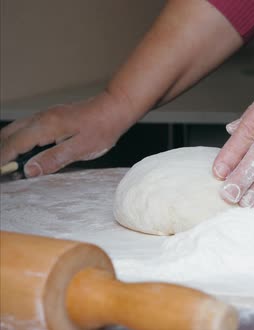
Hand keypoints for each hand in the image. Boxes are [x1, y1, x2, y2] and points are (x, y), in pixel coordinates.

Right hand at [0, 91, 132, 176]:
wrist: (115, 108)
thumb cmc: (103, 128)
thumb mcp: (81, 149)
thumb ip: (54, 159)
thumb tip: (29, 170)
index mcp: (46, 127)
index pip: (14, 144)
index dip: (2, 159)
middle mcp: (41, 118)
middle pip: (8, 135)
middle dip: (1, 152)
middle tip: (3, 170)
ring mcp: (45, 115)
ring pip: (15, 129)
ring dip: (7, 145)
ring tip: (9, 163)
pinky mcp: (51, 116)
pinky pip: (26, 127)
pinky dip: (18, 139)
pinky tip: (23, 150)